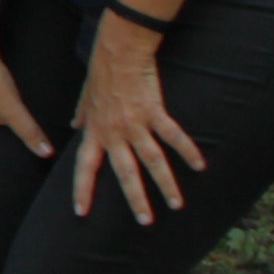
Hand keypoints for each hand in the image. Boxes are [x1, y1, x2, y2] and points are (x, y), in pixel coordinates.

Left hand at [69, 20, 209, 220]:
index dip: (82, 189)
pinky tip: (199, 166)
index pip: (84, 166)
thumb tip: (74, 126)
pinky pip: (173, 136)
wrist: (119, 51)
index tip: (81, 212)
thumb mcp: (85, 97)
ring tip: (176, 205)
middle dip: (135, 199)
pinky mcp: (155, 113)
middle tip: (145, 221)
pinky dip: (187, 151)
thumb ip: (80, 115)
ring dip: (166, 185)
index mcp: (95, 131)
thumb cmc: (101, 73)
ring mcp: (135, 125)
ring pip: (152, 161)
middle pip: (125, 173)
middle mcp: (114, 133)